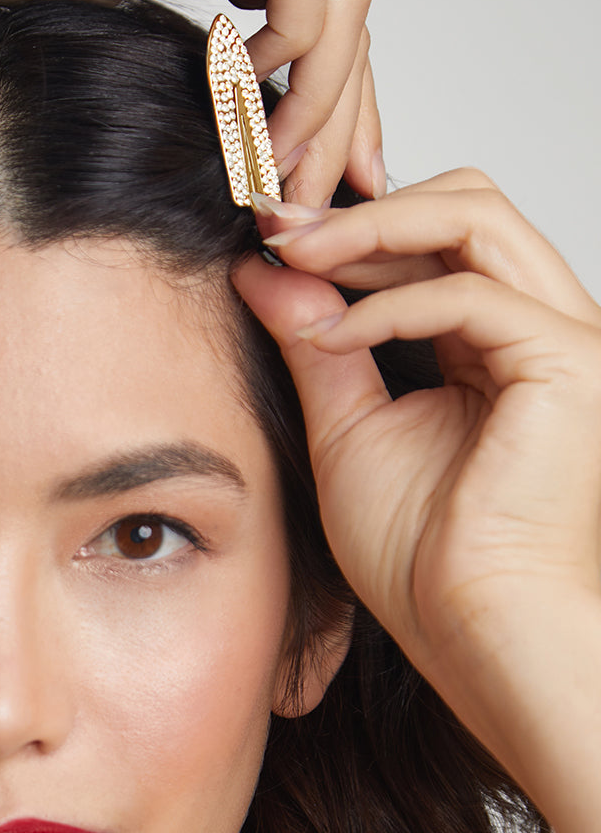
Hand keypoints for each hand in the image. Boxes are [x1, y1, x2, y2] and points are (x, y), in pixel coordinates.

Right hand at [0, 0, 378, 203]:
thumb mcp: (134, 44)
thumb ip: (190, 79)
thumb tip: (222, 150)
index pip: (331, 33)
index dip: (344, 114)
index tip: (324, 186)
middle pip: (351, 34)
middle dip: (343, 133)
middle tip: (310, 208)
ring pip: (345, 18)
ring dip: (321, 112)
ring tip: (275, 176)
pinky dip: (289, 62)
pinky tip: (239, 104)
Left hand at [236, 172, 600, 770]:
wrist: (473, 629)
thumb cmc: (422, 554)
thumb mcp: (347, 428)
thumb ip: (314, 346)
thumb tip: (262, 273)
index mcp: (496, 342)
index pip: (436, 239)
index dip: (352, 227)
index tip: (269, 233)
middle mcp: (541, 326)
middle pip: (466, 204)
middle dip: (362, 209)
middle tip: (275, 227)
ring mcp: (565, 339)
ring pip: (477, 219)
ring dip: (372, 229)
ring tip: (292, 254)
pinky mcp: (570, 365)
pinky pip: (472, 296)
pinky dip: (388, 305)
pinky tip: (328, 335)